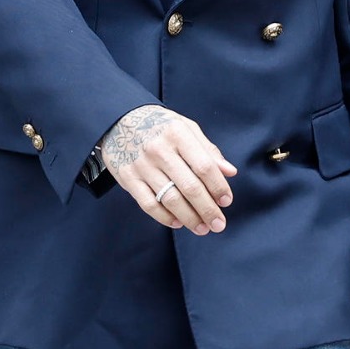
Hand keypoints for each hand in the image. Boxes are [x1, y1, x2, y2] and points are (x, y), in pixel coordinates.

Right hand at [101, 104, 237, 235]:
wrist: (119, 120)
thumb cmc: (160, 125)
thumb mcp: (186, 128)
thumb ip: (208, 150)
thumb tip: (230, 172)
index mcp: (178, 135)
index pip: (204, 166)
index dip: (218, 186)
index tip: (226, 201)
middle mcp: (159, 150)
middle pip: (189, 187)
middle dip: (207, 209)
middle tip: (218, 224)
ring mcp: (142, 166)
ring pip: (170, 199)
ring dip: (189, 218)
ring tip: (202, 228)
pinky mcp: (128, 178)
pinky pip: (148, 204)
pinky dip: (164, 217)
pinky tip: (178, 223)